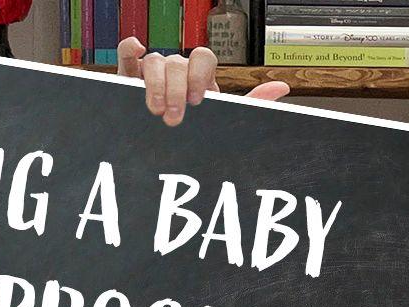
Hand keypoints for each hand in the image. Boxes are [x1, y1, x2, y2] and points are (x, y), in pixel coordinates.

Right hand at [116, 36, 289, 125]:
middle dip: (176, 89)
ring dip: (155, 83)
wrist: (171, 155)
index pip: (203, 57)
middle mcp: (178, 71)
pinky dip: (129, 50)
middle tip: (174, 115)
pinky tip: (136, 52)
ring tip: (155, 108)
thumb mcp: (225, 122)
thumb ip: (252, 103)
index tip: (197, 100)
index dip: (199, 75)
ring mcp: (154, 73)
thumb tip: (280, 87)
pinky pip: (128, 55)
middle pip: (178, 61)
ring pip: (154, 60)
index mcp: (201, 77)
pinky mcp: (131, 79)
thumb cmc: (198, 135)